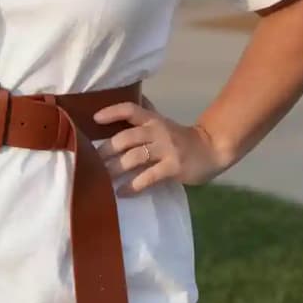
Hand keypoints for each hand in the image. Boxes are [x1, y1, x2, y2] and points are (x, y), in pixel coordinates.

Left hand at [93, 96, 228, 196]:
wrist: (213, 149)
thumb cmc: (183, 139)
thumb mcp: (164, 124)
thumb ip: (144, 120)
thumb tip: (121, 111)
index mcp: (154, 120)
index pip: (131, 109)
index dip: (112, 112)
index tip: (94, 119)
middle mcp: (158, 131)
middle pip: (126, 138)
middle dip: (105, 151)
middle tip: (89, 162)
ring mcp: (166, 149)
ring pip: (134, 157)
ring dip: (114, 169)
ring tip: (100, 179)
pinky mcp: (173, 167)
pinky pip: (147, 177)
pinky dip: (132, 186)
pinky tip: (122, 193)